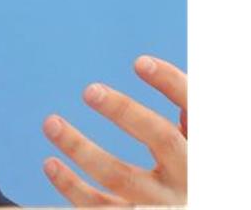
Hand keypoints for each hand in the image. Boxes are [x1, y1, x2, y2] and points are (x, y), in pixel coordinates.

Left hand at [42, 55, 186, 205]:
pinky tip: (51, 164)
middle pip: (162, 139)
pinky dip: (72, 187)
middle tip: (90, 90)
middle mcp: (191, 179)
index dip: (172, 83)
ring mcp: (163, 205)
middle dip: (126, 111)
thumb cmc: (191, 178)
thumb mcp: (197, 148)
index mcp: (206, 150)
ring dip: (80, 148)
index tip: (140, 62)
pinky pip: (101, 207)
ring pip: (119, 176)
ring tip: (51, 123)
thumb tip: (152, 69)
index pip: (196, 108)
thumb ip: (182, 119)